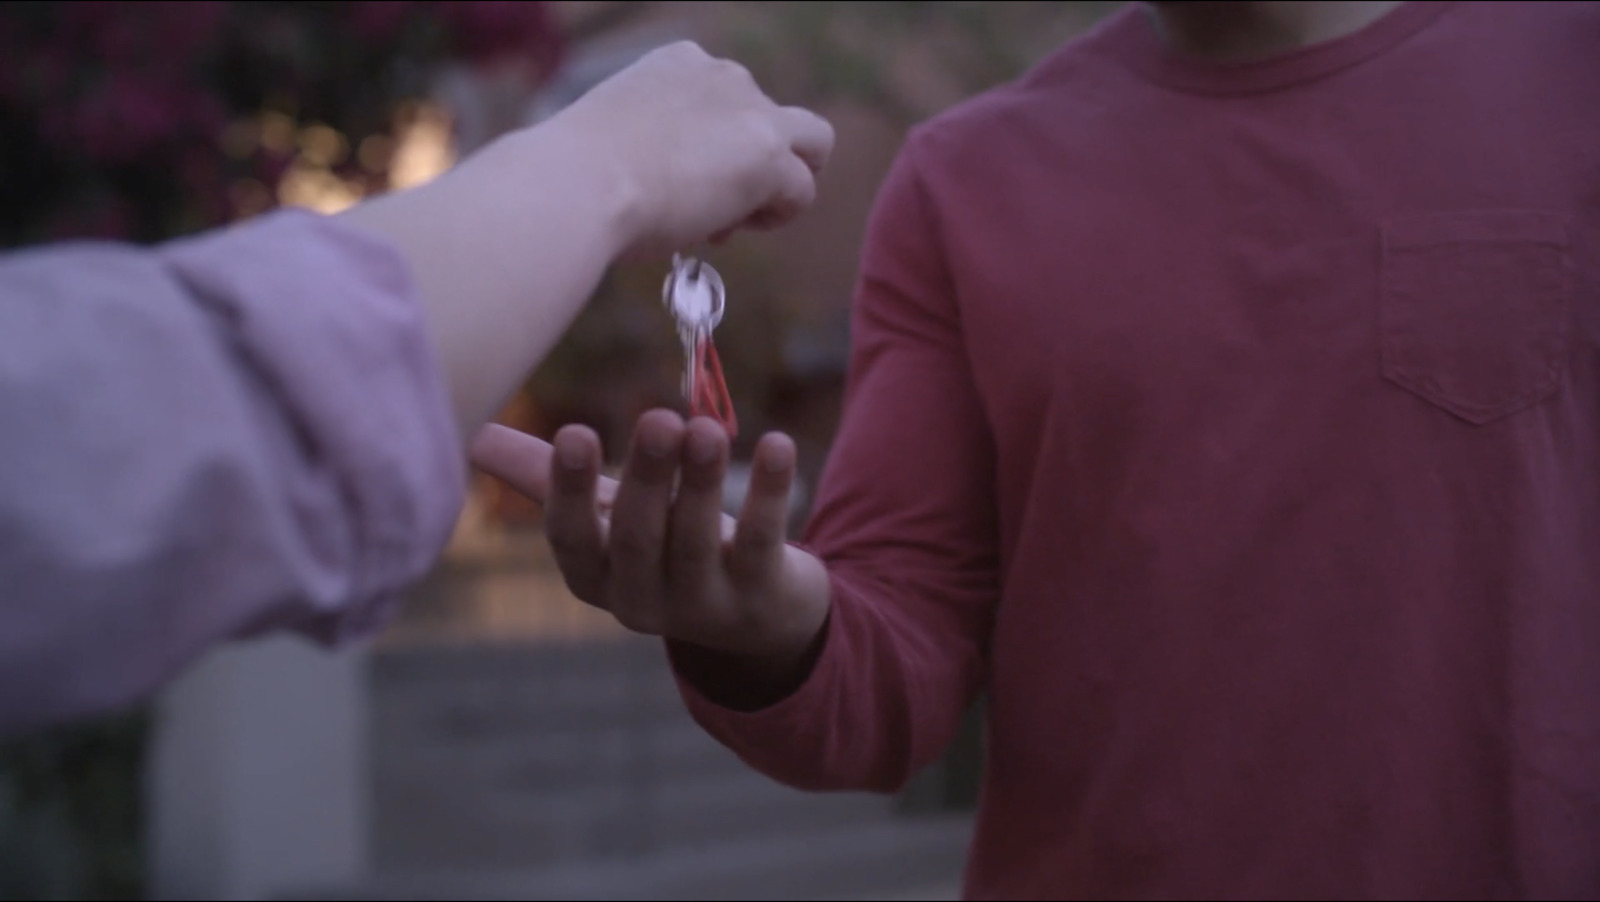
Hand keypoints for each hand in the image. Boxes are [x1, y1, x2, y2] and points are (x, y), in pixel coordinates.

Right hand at [468, 415, 831, 672]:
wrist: (758, 615)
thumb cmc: (666, 546)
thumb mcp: (607, 516)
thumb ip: (548, 479)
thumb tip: (472, 438)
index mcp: (595, 576)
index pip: (571, 539)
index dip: (569, 491)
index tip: (574, 433)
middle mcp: (643, 600)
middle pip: (637, 539)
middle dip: (647, 478)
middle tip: (659, 419)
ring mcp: (703, 605)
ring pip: (696, 542)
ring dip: (700, 483)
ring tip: (706, 429)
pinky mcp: (760, 595)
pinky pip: (762, 542)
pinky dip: (769, 493)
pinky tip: (778, 446)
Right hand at [548, 41, 835, 257]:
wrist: (579, 183)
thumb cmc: (580, 176)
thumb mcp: (622, 138)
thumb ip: (659, 145)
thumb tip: (683, 192)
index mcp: (680, 63)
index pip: (726, 102)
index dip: (713, 151)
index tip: (681, 183)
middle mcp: (722, 75)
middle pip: (770, 121)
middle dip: (749, 165)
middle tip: (710, 207)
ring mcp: (751, 111)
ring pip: (812, 144)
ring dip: (781, 184)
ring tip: (731, 219)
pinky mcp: (770, 152)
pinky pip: (803, 191)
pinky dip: (775, 217)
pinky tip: (730, 227)